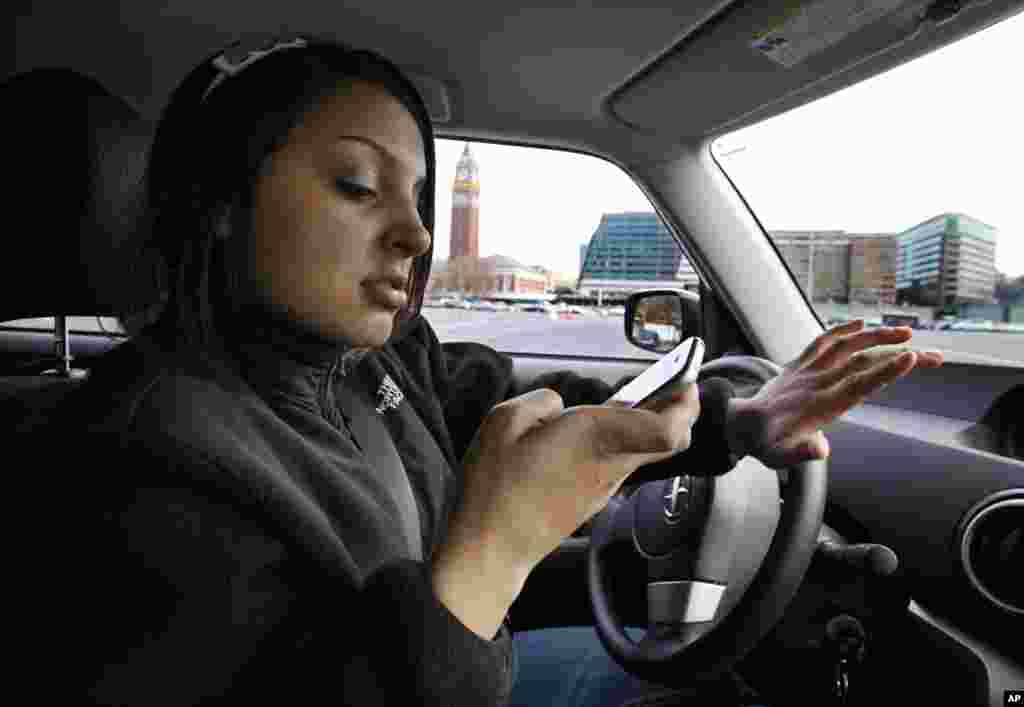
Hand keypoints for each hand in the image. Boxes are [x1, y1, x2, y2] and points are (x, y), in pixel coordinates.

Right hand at [444, 383, 699, 580]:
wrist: (490, 546)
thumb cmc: (496, 485)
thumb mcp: (504, 421)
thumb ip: (539, 402)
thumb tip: (556, 405)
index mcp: (596, 438)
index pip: (667, 429)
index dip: (684, 403)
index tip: (685, 380)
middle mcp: (610, 464)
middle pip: (669, 441)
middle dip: (678, 410)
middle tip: (671, 385)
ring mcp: (604, 487)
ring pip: (645, 452)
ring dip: (648, 426)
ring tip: (631, 401)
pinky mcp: (591, 501)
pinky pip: (620, 465)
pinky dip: (623, 444)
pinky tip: (598, 432)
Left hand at [725, 319, 943, 468]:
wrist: (738, 425)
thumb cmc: (765, 445)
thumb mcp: (782, 457)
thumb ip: (803, 452)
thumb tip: (821, 449)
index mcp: (821, 405)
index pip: (858, 384)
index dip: (886, 372)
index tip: (911, 358)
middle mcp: (816, 382)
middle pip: (864, 362)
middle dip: (899, 355)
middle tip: (934, 355)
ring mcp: (807, 370)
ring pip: (846, 345)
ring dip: (876, 336)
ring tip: (906, 332)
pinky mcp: (799, 364)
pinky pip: (821, 342)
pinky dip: (841, 330)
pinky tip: (861, 324)